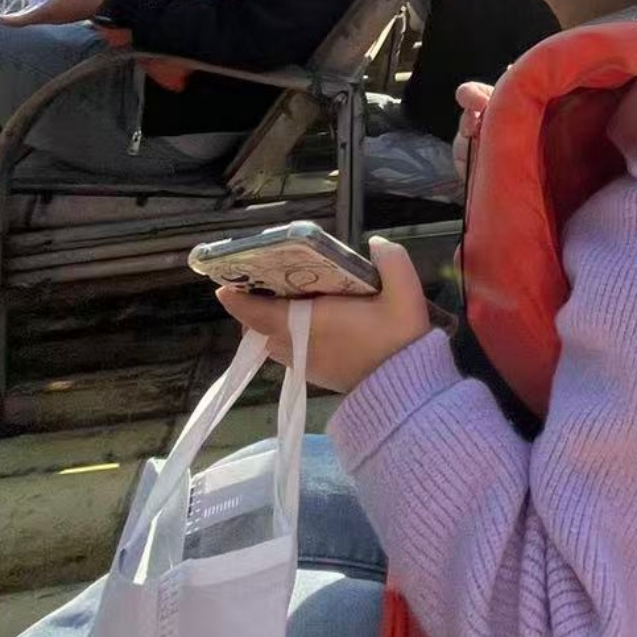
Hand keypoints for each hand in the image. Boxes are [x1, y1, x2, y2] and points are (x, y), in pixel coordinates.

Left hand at [0, 0, 112, 26]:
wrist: (115, 2)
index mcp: (50, 11)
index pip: (23, 20)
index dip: (7, 20)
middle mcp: (53, 18)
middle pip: (27, 21)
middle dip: (12, 16)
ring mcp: (60, 18)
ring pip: (37, 18)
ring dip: (24, 13)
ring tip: (13, 2)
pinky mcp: (66, 15)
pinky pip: (46, 15)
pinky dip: (35, 10)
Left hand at [225, 236, 439, 387]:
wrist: (408, 393)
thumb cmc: (400, 342)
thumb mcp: (405, 295)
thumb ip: (392, 262)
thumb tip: (374, 243)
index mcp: (304, 323)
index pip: (254, 311)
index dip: (237, 297)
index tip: (228, 284)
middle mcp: (295, 346)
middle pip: (255, 326)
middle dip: (252, 306)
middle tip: (265, 283)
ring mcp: (302, 364)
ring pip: (269, 341)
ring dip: (269, 322)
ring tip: (287, 300)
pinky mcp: (314, 375)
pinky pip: (286, 352)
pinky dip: (285, 336)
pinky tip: (308, 322)